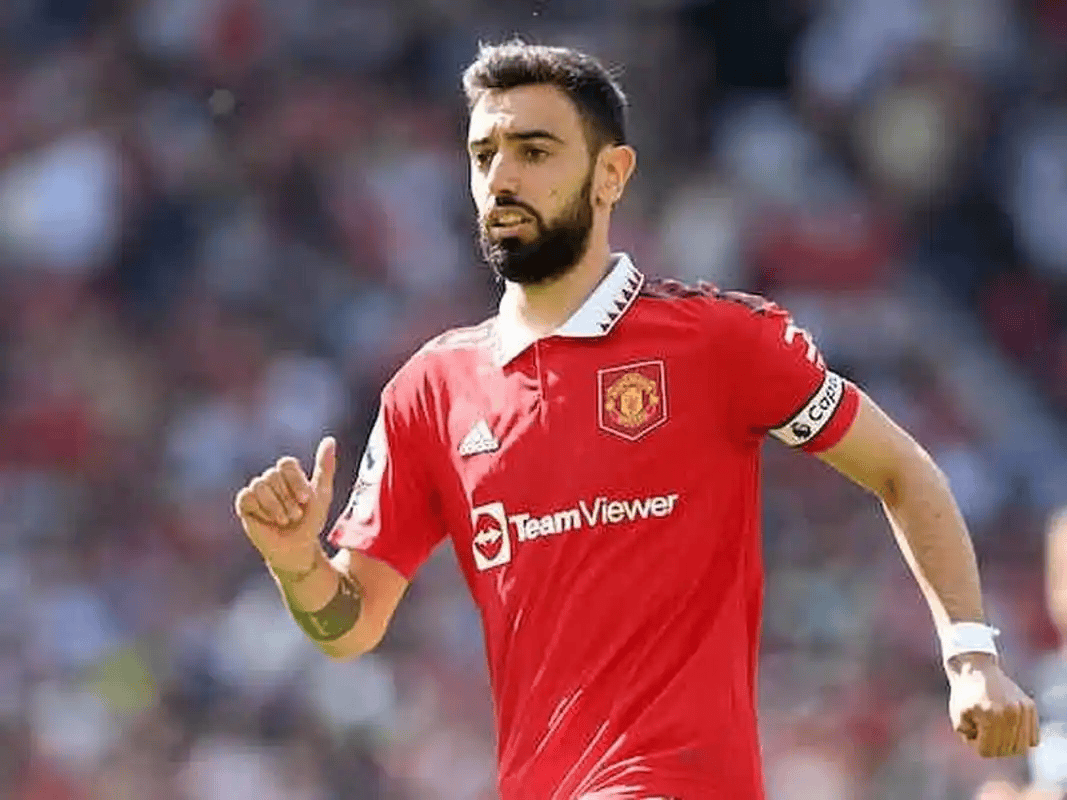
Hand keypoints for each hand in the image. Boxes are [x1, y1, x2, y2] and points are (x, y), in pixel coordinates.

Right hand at [234, 436, 336, 572]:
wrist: (298, 547)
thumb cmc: (310, 521)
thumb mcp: (322, 494)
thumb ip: (325, 467)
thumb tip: (330, 440)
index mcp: (288, 474)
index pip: (286, 463)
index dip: (296, 481)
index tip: (305, 499)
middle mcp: (270, 479)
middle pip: (273, 475)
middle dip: (287, 498)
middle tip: (295, 515)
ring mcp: (256, 491)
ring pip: (259, 485)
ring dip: (276, 506)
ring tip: (285, 520)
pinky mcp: (244, 505)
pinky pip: (247, 497)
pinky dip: (262, 510)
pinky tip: (268, 521)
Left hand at [948, 652, 1039, 757]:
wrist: (976, 670)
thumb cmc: (964, 695)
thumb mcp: (957, 716)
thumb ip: (969, 738)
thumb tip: (988, 750)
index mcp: (990, 717)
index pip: (987, 751)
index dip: (976, 745)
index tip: (972, 732)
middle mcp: (1009, 714)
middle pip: (1005, 751)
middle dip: (992, 745)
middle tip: (983, 730)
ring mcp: (1022, 710)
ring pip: (1021, 747)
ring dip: (1007, 744)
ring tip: (996, 730)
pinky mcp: (1030, 707)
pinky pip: (1033, 738)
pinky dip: (1023, 739)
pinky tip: (1011, 730)